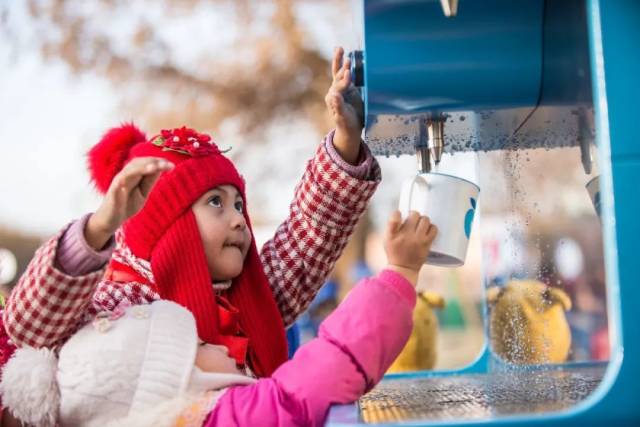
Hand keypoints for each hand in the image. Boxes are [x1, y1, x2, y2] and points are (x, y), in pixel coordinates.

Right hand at [86, 157, 173, 249]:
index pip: (146, 163)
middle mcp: (126, 174)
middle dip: (155, 161)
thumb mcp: (142, 193)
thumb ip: (149, 182)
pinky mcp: (114, 188)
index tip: (171, 165)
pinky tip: (144, 171)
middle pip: (139, 162)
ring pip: (132, 168)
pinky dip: (133, 173)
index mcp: (133, 175)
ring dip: (146, 165)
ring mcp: (119, 180)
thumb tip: (160, 169)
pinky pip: (123, 178)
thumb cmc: (126, 205)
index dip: (158, 162)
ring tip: (158, 166)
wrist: (110, 220)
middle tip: (169, 165)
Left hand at [325, 46, 363, 164]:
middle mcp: (334, 91)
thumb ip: (338, 106)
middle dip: (342, 68)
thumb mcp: (343, 117)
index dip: (344, 81)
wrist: (350, 127)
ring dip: (339, 61)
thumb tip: (334, 96)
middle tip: (348, 59)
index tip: (349, 74)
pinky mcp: (346, 86)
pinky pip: (343, 73)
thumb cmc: (347, 124)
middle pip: (337, 77)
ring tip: (340, 48)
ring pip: (338, 72)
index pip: (339, 87)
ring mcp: (340, 88)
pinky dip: (343, 64)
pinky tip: (345, 54)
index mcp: (332, 98)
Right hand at [384, 211, 437, 285]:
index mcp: (393, 234)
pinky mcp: (427, 244)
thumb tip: (400, 212)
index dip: (398, 213)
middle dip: (414, 216)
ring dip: (423, 220)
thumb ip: (392, 225)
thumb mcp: (387, 239)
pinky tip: (427, 230)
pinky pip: (433, 229)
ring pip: (425, 220)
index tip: (400, 215)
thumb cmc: (394, 252)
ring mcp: (418, 239)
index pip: (395, 216)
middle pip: (415, 215)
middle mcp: (406, 235)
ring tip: (420, 226)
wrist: (403, 268)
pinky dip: (432, 227)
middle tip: (413, 221)